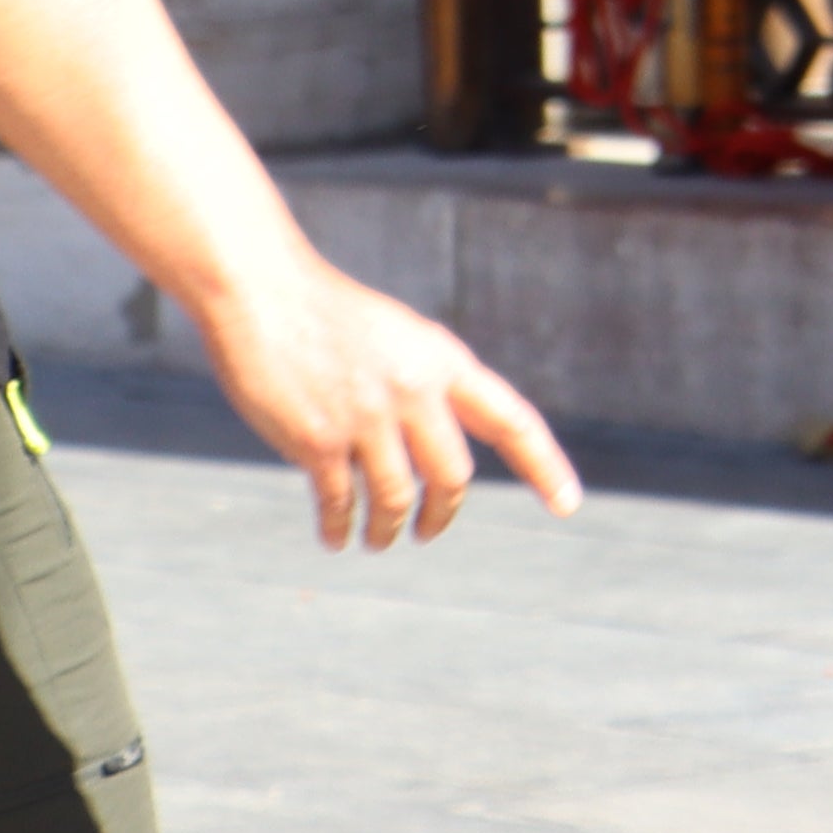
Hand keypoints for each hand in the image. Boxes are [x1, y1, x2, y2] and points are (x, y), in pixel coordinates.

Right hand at [190, 245, 581, 550]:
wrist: (263, 291)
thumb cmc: (331, 317)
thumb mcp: (400, 339)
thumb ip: (428, 387)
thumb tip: (444, 458)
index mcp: (443, 359)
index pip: (512, 420)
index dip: (544, 466)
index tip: (568, 505)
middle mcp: (414, 389)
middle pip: (452, 477)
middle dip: (442, 514)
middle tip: (429, 530)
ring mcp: (366, 416)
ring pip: (398, 500)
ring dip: (389, 531)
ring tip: (378, 540)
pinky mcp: (318, 440)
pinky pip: (340, 503)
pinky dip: (340, 527)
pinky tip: (336, 535)